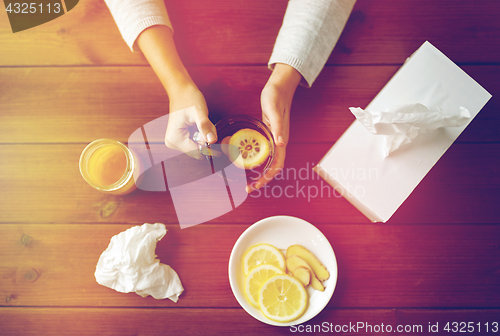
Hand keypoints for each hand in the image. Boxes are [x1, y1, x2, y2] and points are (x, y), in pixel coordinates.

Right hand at [165, 84, 216, 158]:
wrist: (181, 91)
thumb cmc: (188, 98)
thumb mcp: (199, 113)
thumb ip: (205, 127)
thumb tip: (212, 141)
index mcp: (174, 139)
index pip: (196, 153)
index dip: (207, 145)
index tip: (211, 132)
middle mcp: (172, 143)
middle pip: (197, 151)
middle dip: (205, 139)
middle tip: (205, 123)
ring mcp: (175, 141)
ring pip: (198, 147)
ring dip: (204, 136)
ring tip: (200, 122)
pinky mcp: (180, 139)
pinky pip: (195, 142)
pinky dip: (201, 135)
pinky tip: (197, 124)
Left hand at [247, 64, 300, 191]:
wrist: (279, 88)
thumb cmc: (276, 97)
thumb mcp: (274, 111)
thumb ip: (278, 127)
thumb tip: (281, 143)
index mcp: (281, 139)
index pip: (277, 165)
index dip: (268, 177)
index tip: (257, 184)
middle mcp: (278, 142)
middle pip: (272, 167)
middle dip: (262, 179)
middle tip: (248, 188)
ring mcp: (273, 139)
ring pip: (268, 162)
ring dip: (259, 173)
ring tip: (247, 181)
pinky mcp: (268, 135)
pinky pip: (263, 153)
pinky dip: (256, 161)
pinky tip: (246, 163)